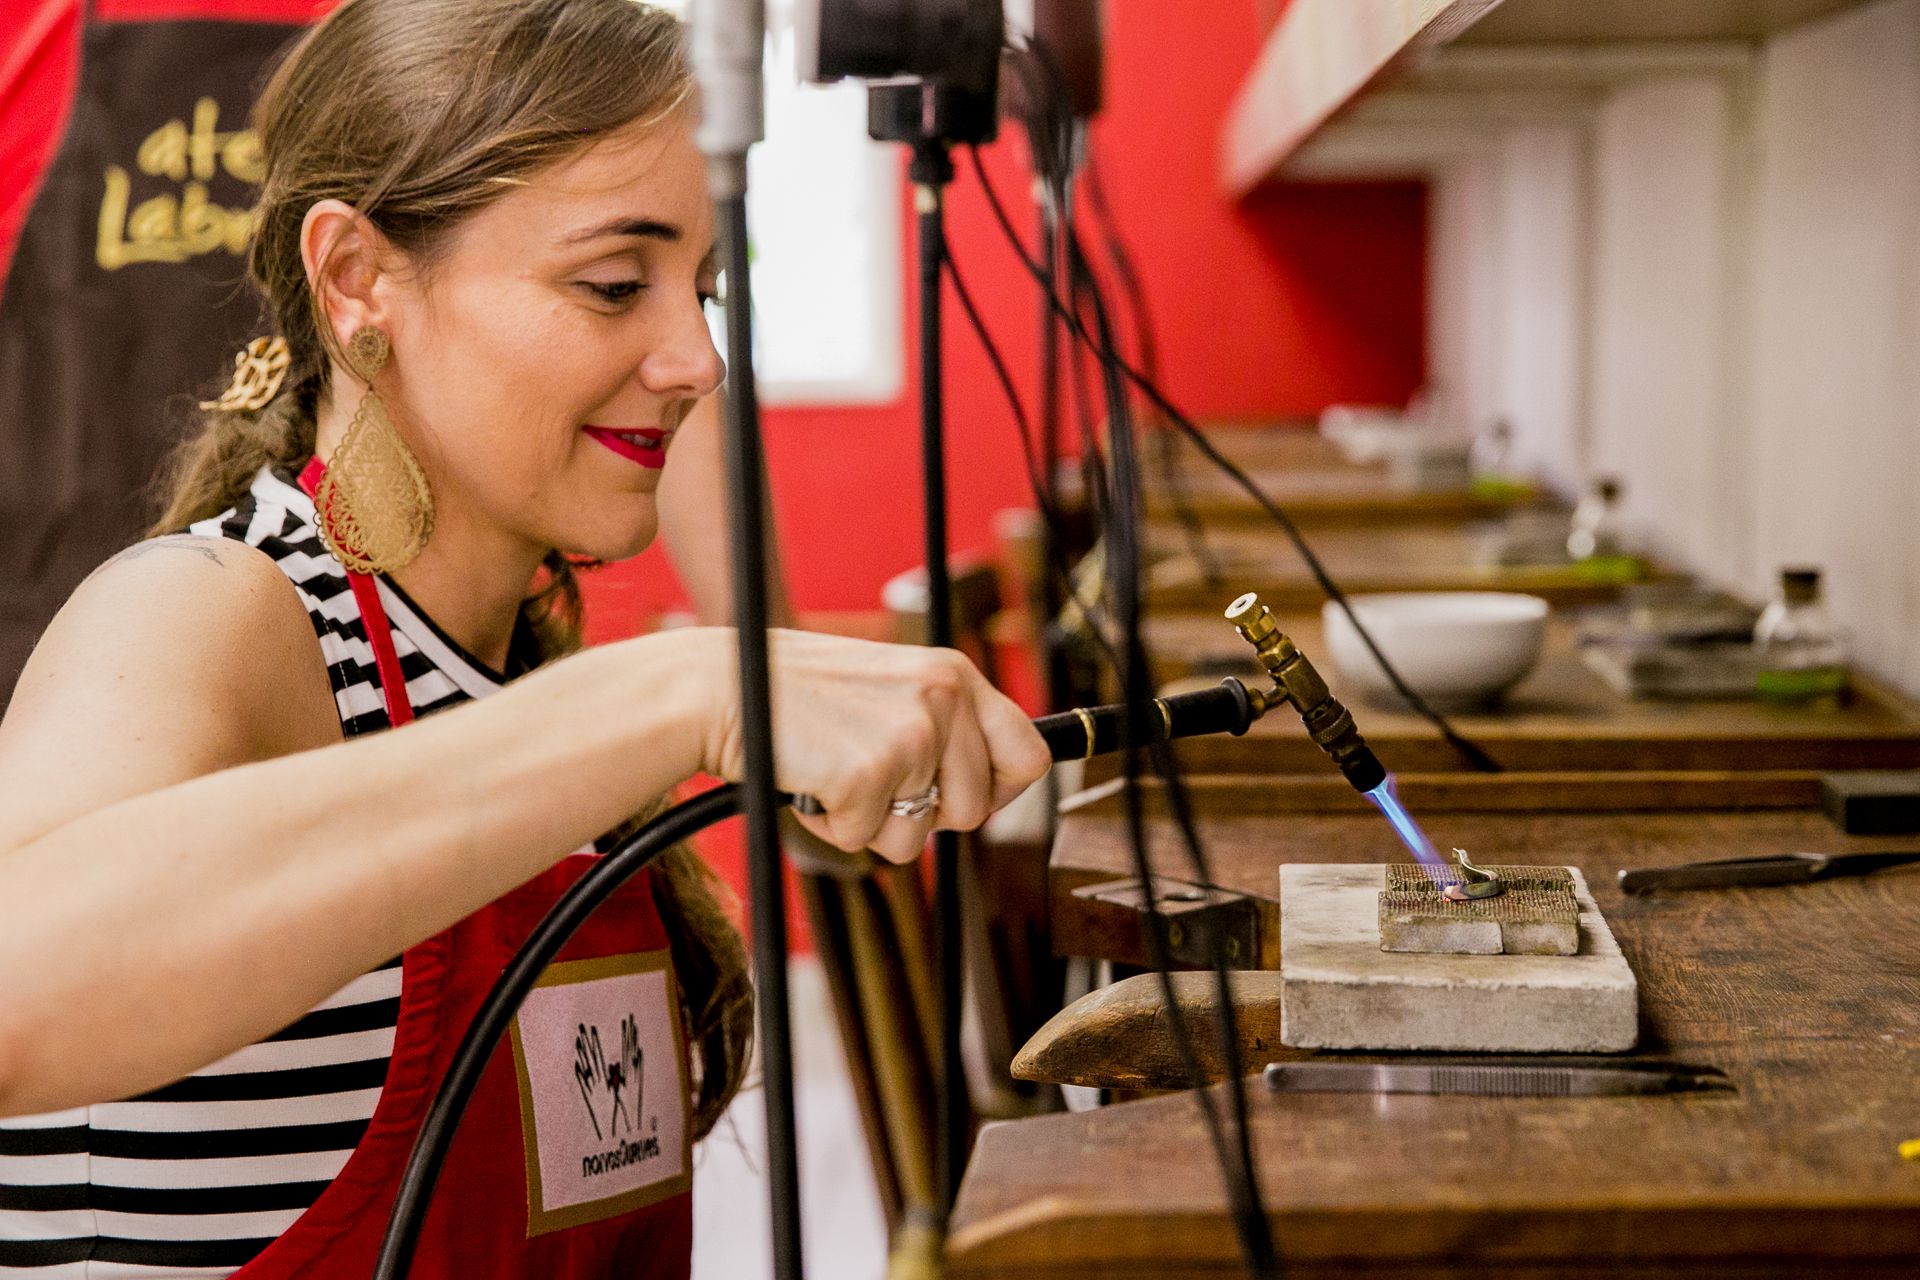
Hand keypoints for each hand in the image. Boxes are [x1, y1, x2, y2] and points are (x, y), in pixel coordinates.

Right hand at [698, 630, 1050, 863]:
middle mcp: (943, 698)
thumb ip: (942, 725)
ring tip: (834, 771)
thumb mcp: (890, 688)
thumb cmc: (798, 695)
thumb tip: (989, 794)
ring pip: (919, 836)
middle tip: (869, 778)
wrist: (717, 687)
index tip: (958, 797)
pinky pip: (865, 840)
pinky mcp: (869, 774)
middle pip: (974, 811)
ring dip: (872, 822)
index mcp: (953, 673)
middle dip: (921, 815)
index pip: (1029, 753)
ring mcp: (909, 736)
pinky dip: (831, 825)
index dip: (1000, 792)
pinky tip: (809, 779)